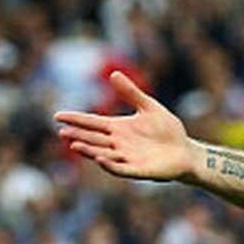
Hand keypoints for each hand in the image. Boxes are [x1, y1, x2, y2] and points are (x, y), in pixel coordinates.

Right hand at [55, 72, 196, 183]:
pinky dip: (110, 165)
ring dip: (89, 150)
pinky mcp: (139, 170)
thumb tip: (114, 73)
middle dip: (78, 136)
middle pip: (93, 139)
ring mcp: (127, 158)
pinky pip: (121, 169)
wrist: (185, 151)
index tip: (58, 116)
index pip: (92, 123)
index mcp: (118, 128)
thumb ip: (131, 93)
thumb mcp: (149, 107)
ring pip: (102, 154)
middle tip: (62, 132)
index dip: (76, 119)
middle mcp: (118, 144)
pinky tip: (100, 159)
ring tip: (74, 145)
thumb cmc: (167, 130)